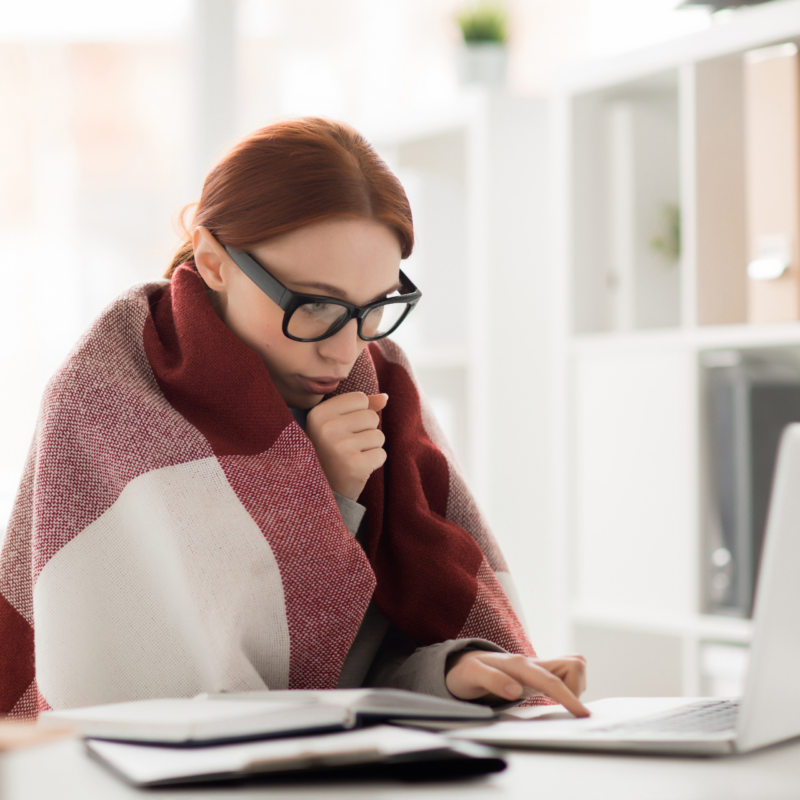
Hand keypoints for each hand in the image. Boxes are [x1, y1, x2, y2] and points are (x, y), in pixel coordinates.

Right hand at [306, 392, 387, 500]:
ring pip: (379, 436)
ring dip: (370, 448)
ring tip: (351, 457)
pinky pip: (381, 454)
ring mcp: (340, 448)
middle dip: (366, 432)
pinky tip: (356, 468)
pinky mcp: (355, 466)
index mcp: (318, 413)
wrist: (319, 492)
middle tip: (346, 448)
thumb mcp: (335, 425)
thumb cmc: (329, 453)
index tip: (341, 431)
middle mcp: (326, 428)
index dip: (357, 415)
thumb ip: (360, 408)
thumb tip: (385, 397)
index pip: (360, 398)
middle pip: (371, 416)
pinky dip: (374, 462)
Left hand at [445, 651, 589, 716]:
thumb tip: (516, 690)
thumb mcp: (472, 675)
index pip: (551, 680)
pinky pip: (565, 676)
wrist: (462, 664)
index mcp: (519, 665)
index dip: (569, 697)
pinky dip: (569, 687)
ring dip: (573, 687)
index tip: (582, 714)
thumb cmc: (467, 670)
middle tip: (561, 707)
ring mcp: (537, 668)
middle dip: (576, 689)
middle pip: (573, 666)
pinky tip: (555, 698)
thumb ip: (493, 680)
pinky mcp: (539, 674)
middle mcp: (532, 663)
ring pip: (573, 668)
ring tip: (556, 701)